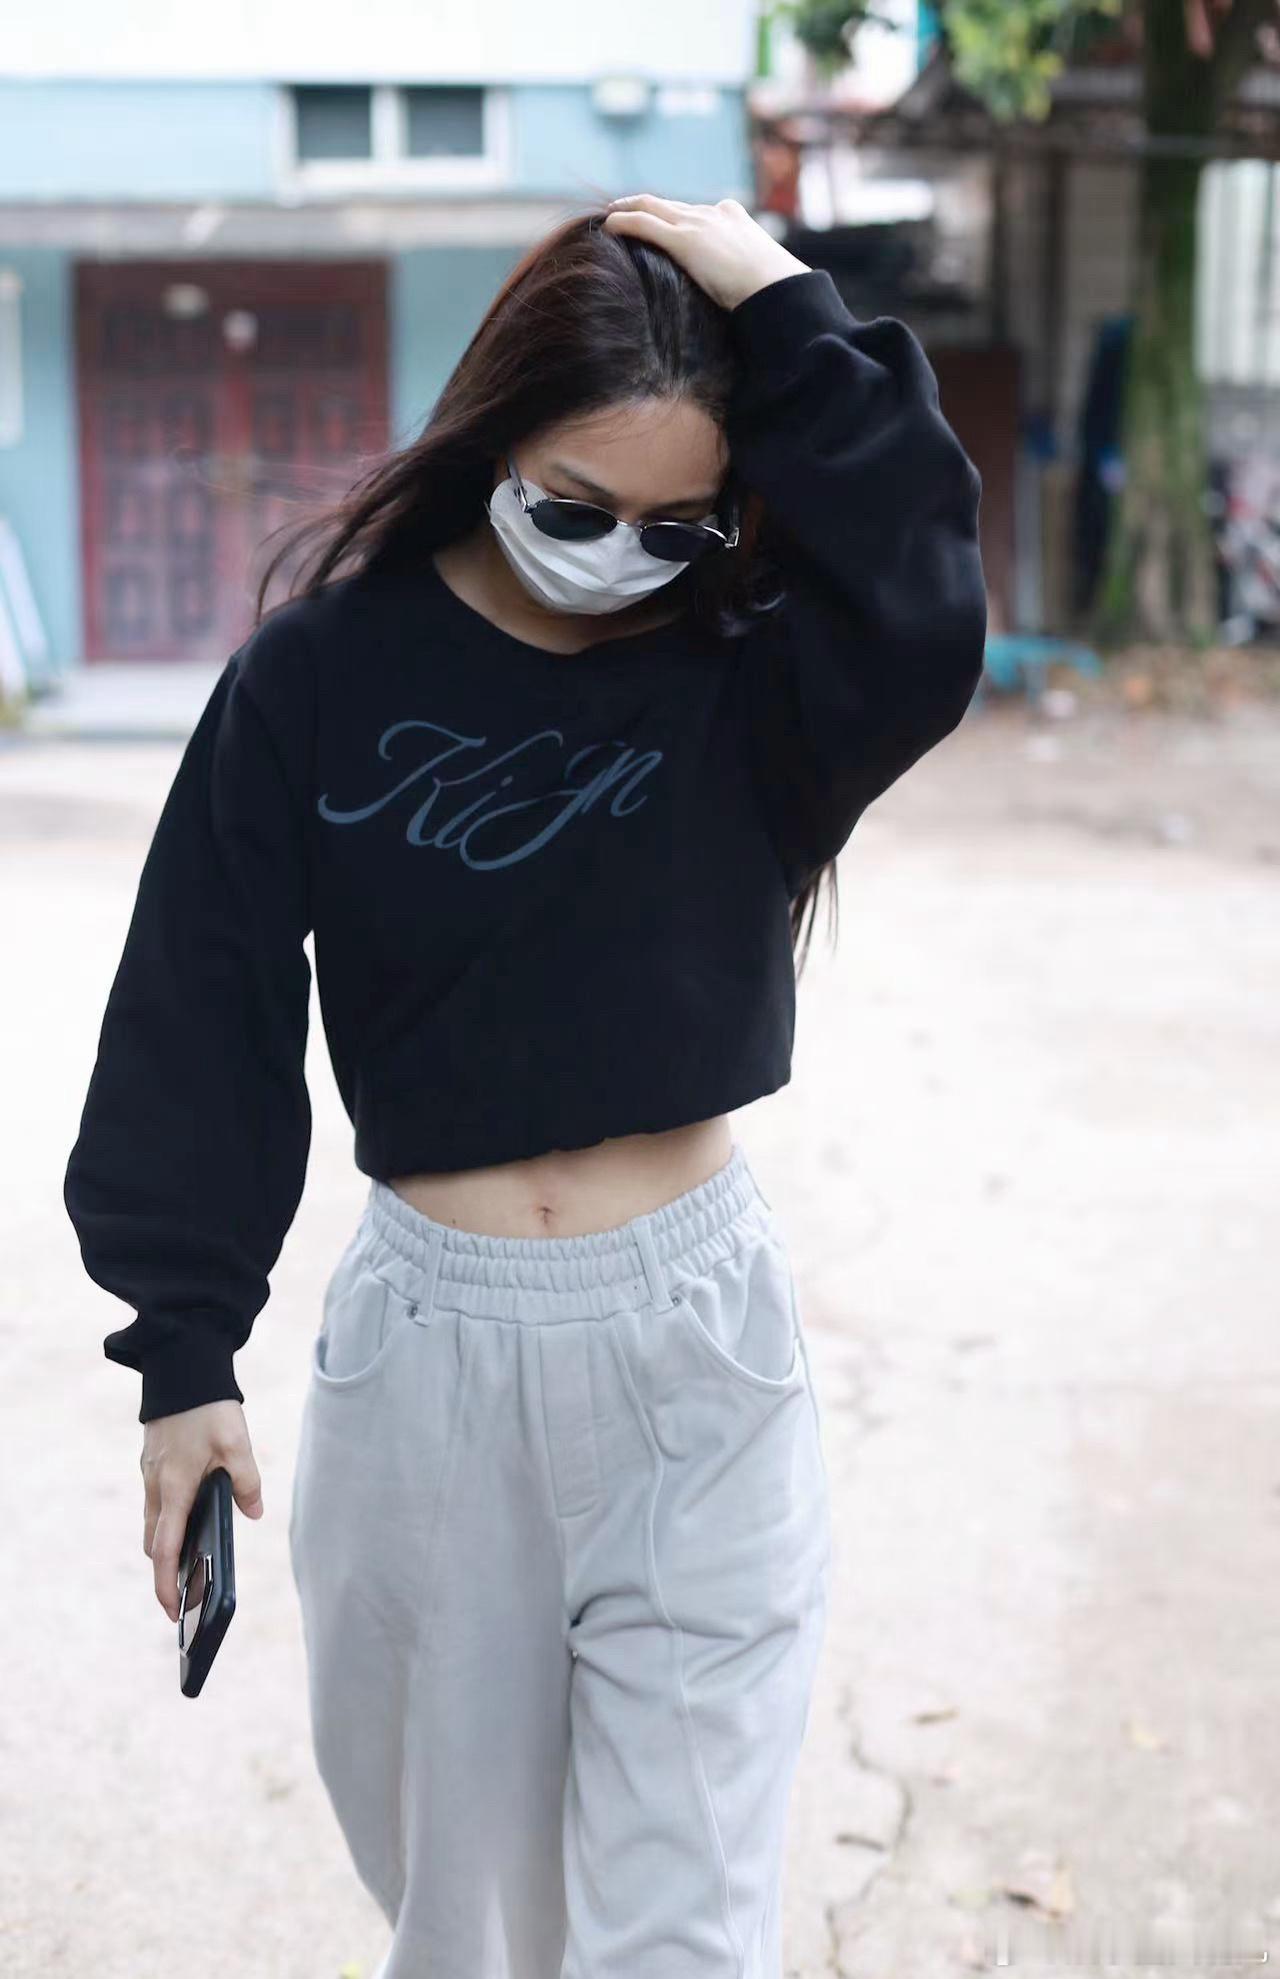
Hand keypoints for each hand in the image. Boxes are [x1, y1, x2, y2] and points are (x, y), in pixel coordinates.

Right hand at [141, 1400, 263, 1622]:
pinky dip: (169, 1518)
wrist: (181, 1367)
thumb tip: (252, 1514)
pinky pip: (157, 1501)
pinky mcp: (153, 1461)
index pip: (165, 1550)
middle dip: (166, 1571)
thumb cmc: (209, 1407)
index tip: (174, 1611)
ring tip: (193, 1559)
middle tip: (187, 1593)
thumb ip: (246, 1483)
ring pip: (154, 1522)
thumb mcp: (237, 1444)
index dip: (168, 1584)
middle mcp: (156, 1486)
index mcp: (175, 1488)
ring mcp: (151, 1473)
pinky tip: (193, 1514)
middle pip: (155, 1543)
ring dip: (167, 1544)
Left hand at [601, 194, 810, 311]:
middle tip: (623, 209)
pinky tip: (607, 226)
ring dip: (628, 208)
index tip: (663, 219)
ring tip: (610, 216)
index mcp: (735, 218)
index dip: (675, 214)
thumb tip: (746, 303)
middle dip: (646, 205)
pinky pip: (643, 223)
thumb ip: (747, 278)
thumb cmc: (775, 293)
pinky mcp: (684, 240)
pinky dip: (623, 221)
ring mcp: (698, 224)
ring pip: (652, 206)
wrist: (778, 288)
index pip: (697, 211)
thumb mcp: (761, 279)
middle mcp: (714, 213)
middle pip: (671, 204)